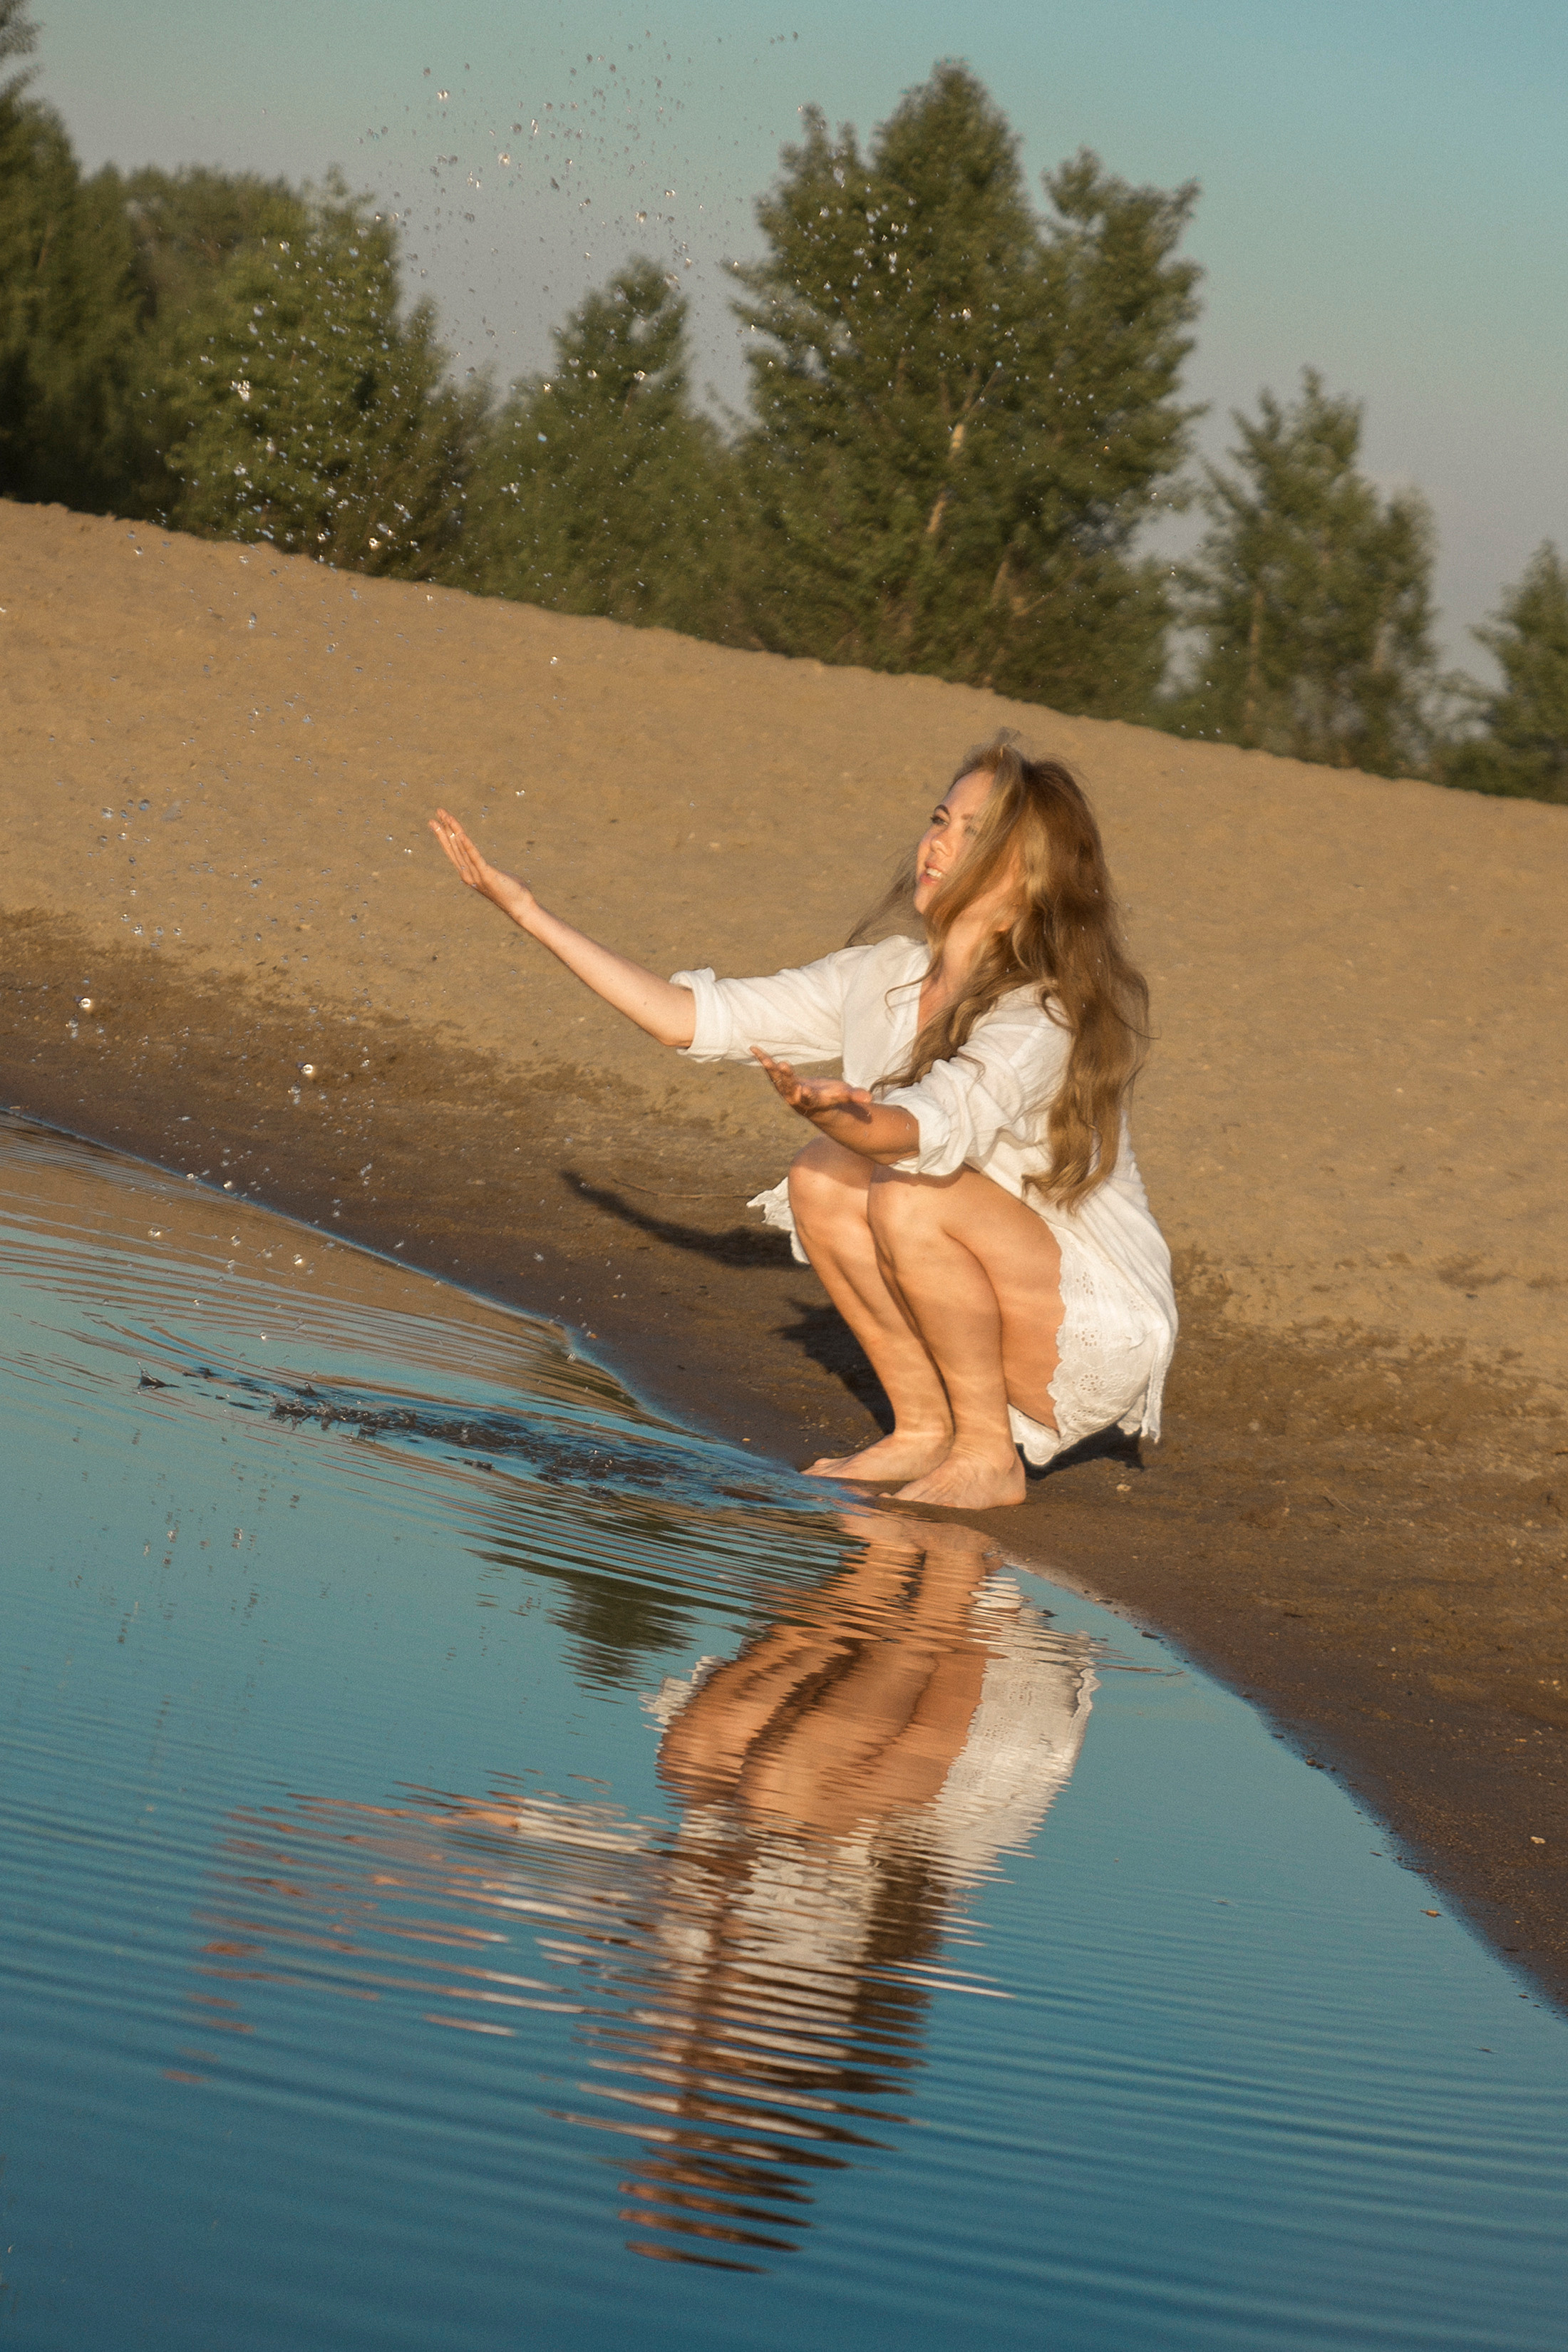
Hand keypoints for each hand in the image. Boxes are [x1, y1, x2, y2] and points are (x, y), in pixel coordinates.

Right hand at [428, 807, 531, 917]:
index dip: (444, 836)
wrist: (520, 906)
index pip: (453, 851)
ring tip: (446, 817)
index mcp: (468, 873)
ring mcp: (476, 875)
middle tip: (436, 813)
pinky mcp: (486, 875)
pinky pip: (475, 857)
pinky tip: (460, 834)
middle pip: (453, 847)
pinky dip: (467, 845)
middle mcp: (467, 874)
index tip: (437, 821)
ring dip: (453, 830)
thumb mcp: (493, 875)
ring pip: (461, 848)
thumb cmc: (510, 890)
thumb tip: (485, 864)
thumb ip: (485, 868)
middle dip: (444, 829)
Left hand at [751, 1048, 875, 1124]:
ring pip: (777, 1080)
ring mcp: (787, 1090)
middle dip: (786, 1077)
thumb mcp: (845, 1097)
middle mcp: (797, 1097)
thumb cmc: (833, 1098)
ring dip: (770, 1068)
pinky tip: (754, 1048)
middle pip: (790, 1088)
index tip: (803, 1090)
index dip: (806, 1095)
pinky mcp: (781, 1082)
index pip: (810, 1099)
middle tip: (781, 1065)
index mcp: (813, 1101)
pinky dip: (763, 1060)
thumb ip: (855, 1097)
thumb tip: (869, 1098)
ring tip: (763, 1057)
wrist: (817, 1106)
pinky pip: (771, 1071)